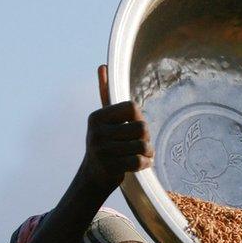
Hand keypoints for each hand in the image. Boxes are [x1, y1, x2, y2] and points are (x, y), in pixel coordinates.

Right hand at [80, 65, 153, 190]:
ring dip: (148, 152)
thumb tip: (102, 66)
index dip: (139, 118)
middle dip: (146, 138)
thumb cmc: (104, 144)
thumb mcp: (103, 120)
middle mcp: (96, 132)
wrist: (92, 177)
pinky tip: (142, 165)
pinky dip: (146, 164)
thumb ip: (105, 94)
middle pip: (141, 128)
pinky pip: (139, 161)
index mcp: (97, 117)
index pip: (133, 107)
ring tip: (144, 155)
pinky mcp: (109, 167)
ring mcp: (101, 150)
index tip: (134, 127)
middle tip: (142, 144)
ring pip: (142, 146)